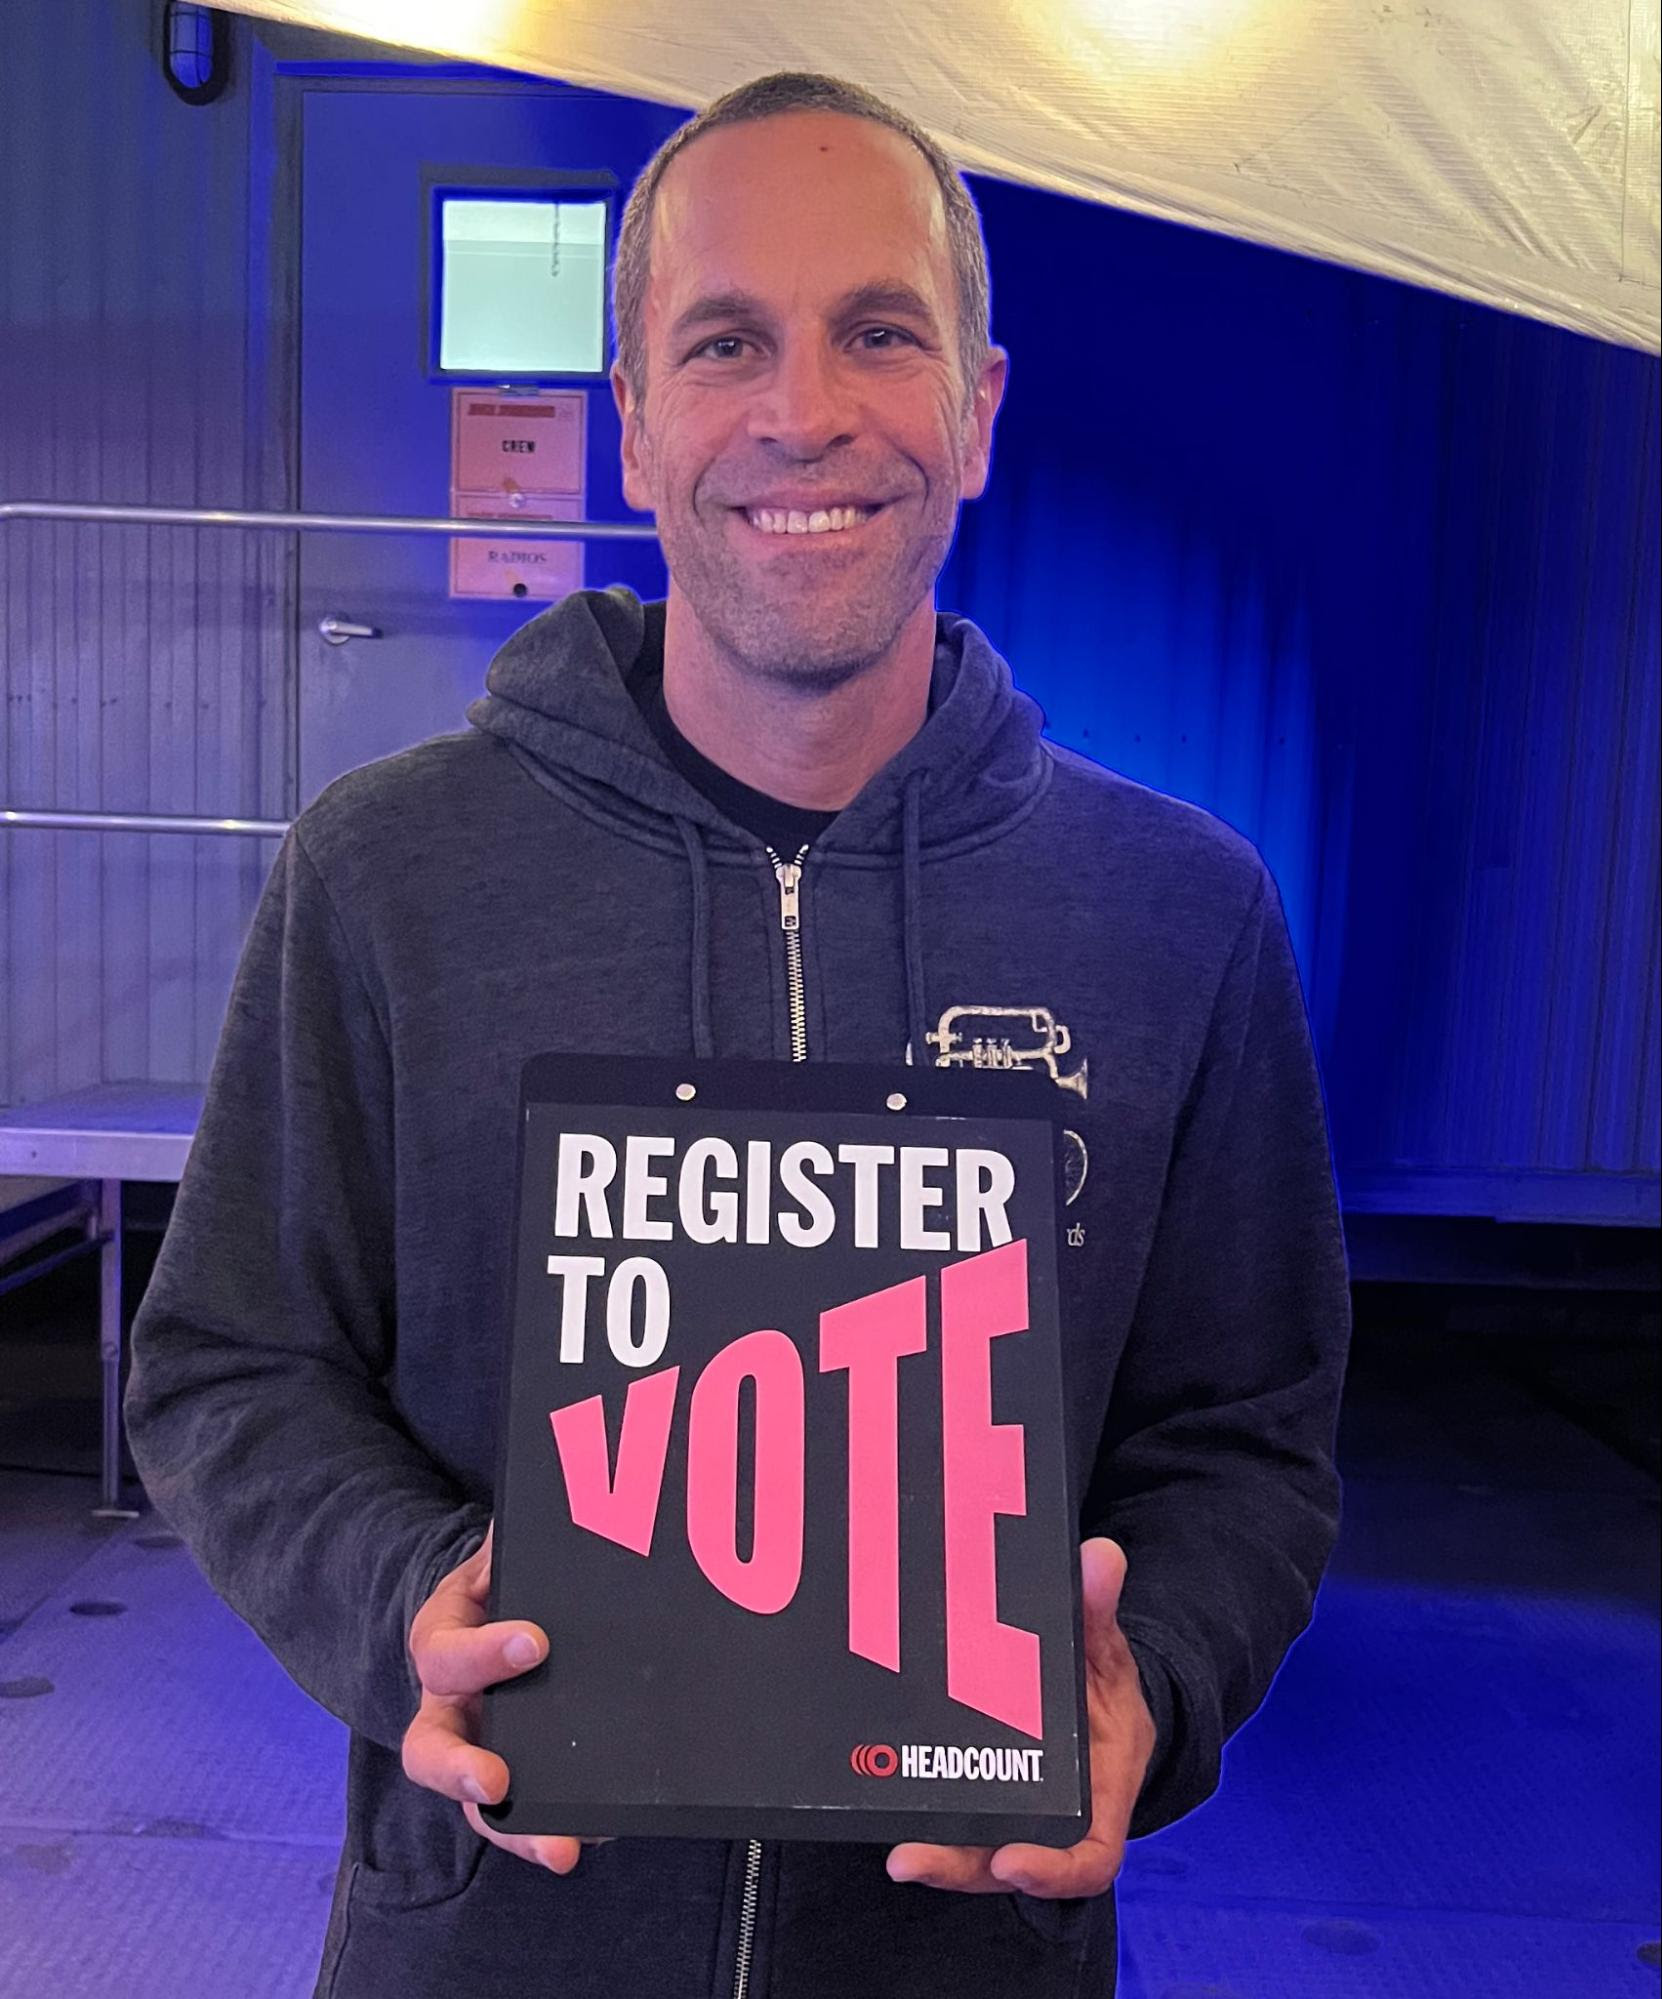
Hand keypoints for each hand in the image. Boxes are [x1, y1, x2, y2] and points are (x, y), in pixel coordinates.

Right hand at [402, 1518, 584, 1874]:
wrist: (502, 1616)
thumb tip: (550, 1502)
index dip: (484, 1652)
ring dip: (516, 1831)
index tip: (536, 1642)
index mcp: (442, 1640)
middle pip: (431, 1753)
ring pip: (477, 1805)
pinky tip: (604, 1830)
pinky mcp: (516, 1780)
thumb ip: (516, 1535)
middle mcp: (449, 1706)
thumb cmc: (504, 1584)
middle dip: (462, 1771)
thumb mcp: (503, 1553)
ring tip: (563, 1848)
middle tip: (498, 1781)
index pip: (446, 1651)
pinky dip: (561, 1827)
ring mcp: (478, 1750)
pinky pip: (529, 1815)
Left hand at [886, 1536, 1155, 1897]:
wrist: (1091, 1699)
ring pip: (971, 1852)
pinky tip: (876, 1793)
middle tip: (911, 1858)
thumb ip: (1098, 1609)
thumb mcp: (1107, 1649)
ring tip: (894, 1850)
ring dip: (934, 1853)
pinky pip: (947, 1814)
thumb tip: (1099, 1557)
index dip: (1051, 1870)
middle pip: (1008, 1865)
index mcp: (1098, 1798)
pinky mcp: (972, 1795)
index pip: (1086, 1859)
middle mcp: (1049, 1820)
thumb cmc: (1103, 1685)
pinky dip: (917, 1812)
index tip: (1011, 1862)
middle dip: (961, 1867)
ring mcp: (1007, 1816)